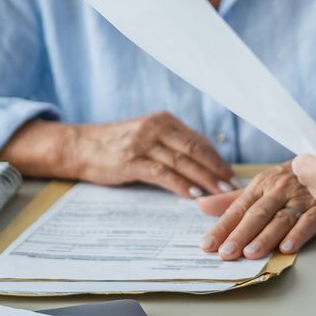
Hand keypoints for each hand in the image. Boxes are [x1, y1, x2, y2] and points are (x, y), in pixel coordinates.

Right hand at [45, 114, 235, 197]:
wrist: (80, 146)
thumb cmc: (116, 147)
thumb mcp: (147, 138)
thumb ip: (172, 147)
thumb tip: (204, 168)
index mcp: (165, 121)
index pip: (200, 142)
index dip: (219, 160)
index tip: (234, 177)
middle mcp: (157, 127)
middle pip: (196, 150)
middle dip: (218, 170)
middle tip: (235, 188)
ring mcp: (143, 142)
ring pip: (182, 162)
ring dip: (205, 180)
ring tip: (221, 194)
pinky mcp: (131, 159)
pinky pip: (162, 173)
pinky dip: (180, 184)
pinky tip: (193, 195)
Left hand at [196, 165, 315, 258]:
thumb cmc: (292, 178)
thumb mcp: (262, 185)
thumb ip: (232, 199)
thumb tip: (201, 205)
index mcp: (261, 185)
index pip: (238, 208)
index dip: (222, 227)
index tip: (207, 245)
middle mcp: (279, 190)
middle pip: (257, 214)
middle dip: (240, 234)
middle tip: (225, 253)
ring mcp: (301, 198)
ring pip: (280, 219)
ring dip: (265, 236)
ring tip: (250, 253)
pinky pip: (309, 221)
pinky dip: (299, 234)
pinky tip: (287, 248)